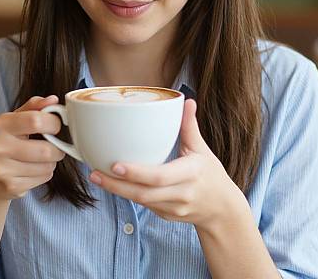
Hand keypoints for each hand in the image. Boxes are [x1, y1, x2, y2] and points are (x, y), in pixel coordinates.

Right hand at [0, 95, 65, 200]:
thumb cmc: (6, 141)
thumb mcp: (15, 119)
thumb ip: (34, 106)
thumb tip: (53, 99)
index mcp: (1, 124)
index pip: (36, 120)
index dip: (54, 123)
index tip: (56, 126)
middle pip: (46, 149)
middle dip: (58, 148)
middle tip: (55, 146)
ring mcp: (2, 169)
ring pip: (47, 166)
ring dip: (51, 162)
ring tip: (42, 158)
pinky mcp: (11, 186)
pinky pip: (43, 178)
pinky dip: (45, 174)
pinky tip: (33, 169)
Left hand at [88, 99, 243, 229]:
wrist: (223, 210)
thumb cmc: (211, 174)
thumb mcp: (202, 149)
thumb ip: (189, 126)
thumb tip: (186, 101)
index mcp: (190, 173)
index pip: (160, 176)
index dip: (136, 173)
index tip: (115, 165)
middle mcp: (181, 193)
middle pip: (144, 193)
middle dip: (117, 185)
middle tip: (95, 172)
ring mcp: (173, 209)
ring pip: (140, 202)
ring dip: (117, 191)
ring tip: (96, 177)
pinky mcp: (166, 216)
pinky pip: (144, 206)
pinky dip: (127, 195)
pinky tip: (112, 184)